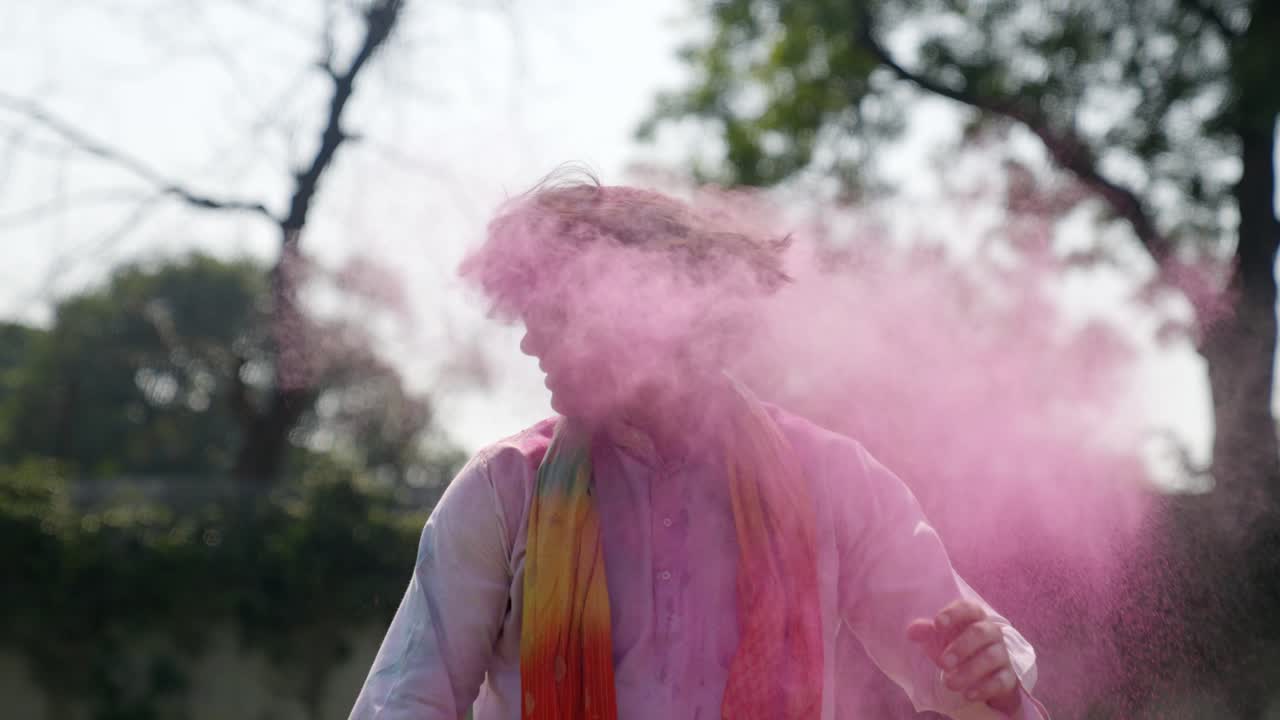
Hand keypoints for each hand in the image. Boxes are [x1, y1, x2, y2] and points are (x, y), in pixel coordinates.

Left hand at [907, 599, 1020, 713]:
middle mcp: (992, 633)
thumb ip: (928, 633)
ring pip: (991, 657)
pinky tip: (968, 695)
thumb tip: (912, 631)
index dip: (954, 613)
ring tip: (949, 683)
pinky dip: (984, 688)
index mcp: (974, 619)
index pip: (968, 608)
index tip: (938, 623)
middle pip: (981, 632)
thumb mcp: (942, 641)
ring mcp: (1003, 655)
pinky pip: (1001, 681)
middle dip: (961, 646)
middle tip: (943, 663)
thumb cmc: (961, 651)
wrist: (987, 679)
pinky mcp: (1008, 678)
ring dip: (969, 671)